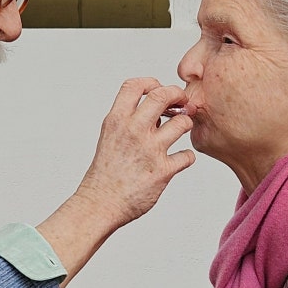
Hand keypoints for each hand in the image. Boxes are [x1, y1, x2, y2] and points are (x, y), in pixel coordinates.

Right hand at [76, 78, 194, 228]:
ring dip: (186, 124)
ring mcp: (149, 151)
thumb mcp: (110, 138)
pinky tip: (178, 160)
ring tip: (180, 131)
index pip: (135, 86)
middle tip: (181, 103)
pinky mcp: (163, 171)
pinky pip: (187, 155)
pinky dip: (186, 157)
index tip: (158, 90)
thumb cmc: (105, 173)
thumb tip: (159, 111)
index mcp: (116, 121)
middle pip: (163, 95)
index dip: (151, 83)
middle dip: (177, 95)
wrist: (100, 204)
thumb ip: (130, 120)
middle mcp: (133, 131)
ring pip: (183, 123)